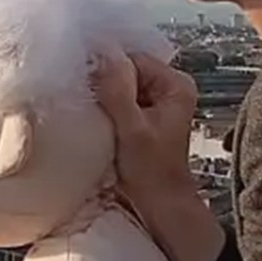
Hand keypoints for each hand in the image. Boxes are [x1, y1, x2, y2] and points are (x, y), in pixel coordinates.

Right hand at [92, 49, 197, 206]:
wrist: (160, 207)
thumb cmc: (152, 173)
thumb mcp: (132, 129)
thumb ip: (118, 91)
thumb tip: (102, 53)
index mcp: (175, 85)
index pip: (133, 59)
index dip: (108, 69)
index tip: (85, 82)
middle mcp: (169, 88)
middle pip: (127, 70)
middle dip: (106, 83)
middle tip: (86, 99)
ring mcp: (157, 103)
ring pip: (121, 85)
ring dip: (104, 97)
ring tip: (91, 112)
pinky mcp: (144, 116)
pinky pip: (120, 100)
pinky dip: (107, 108)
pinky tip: (98, 119)